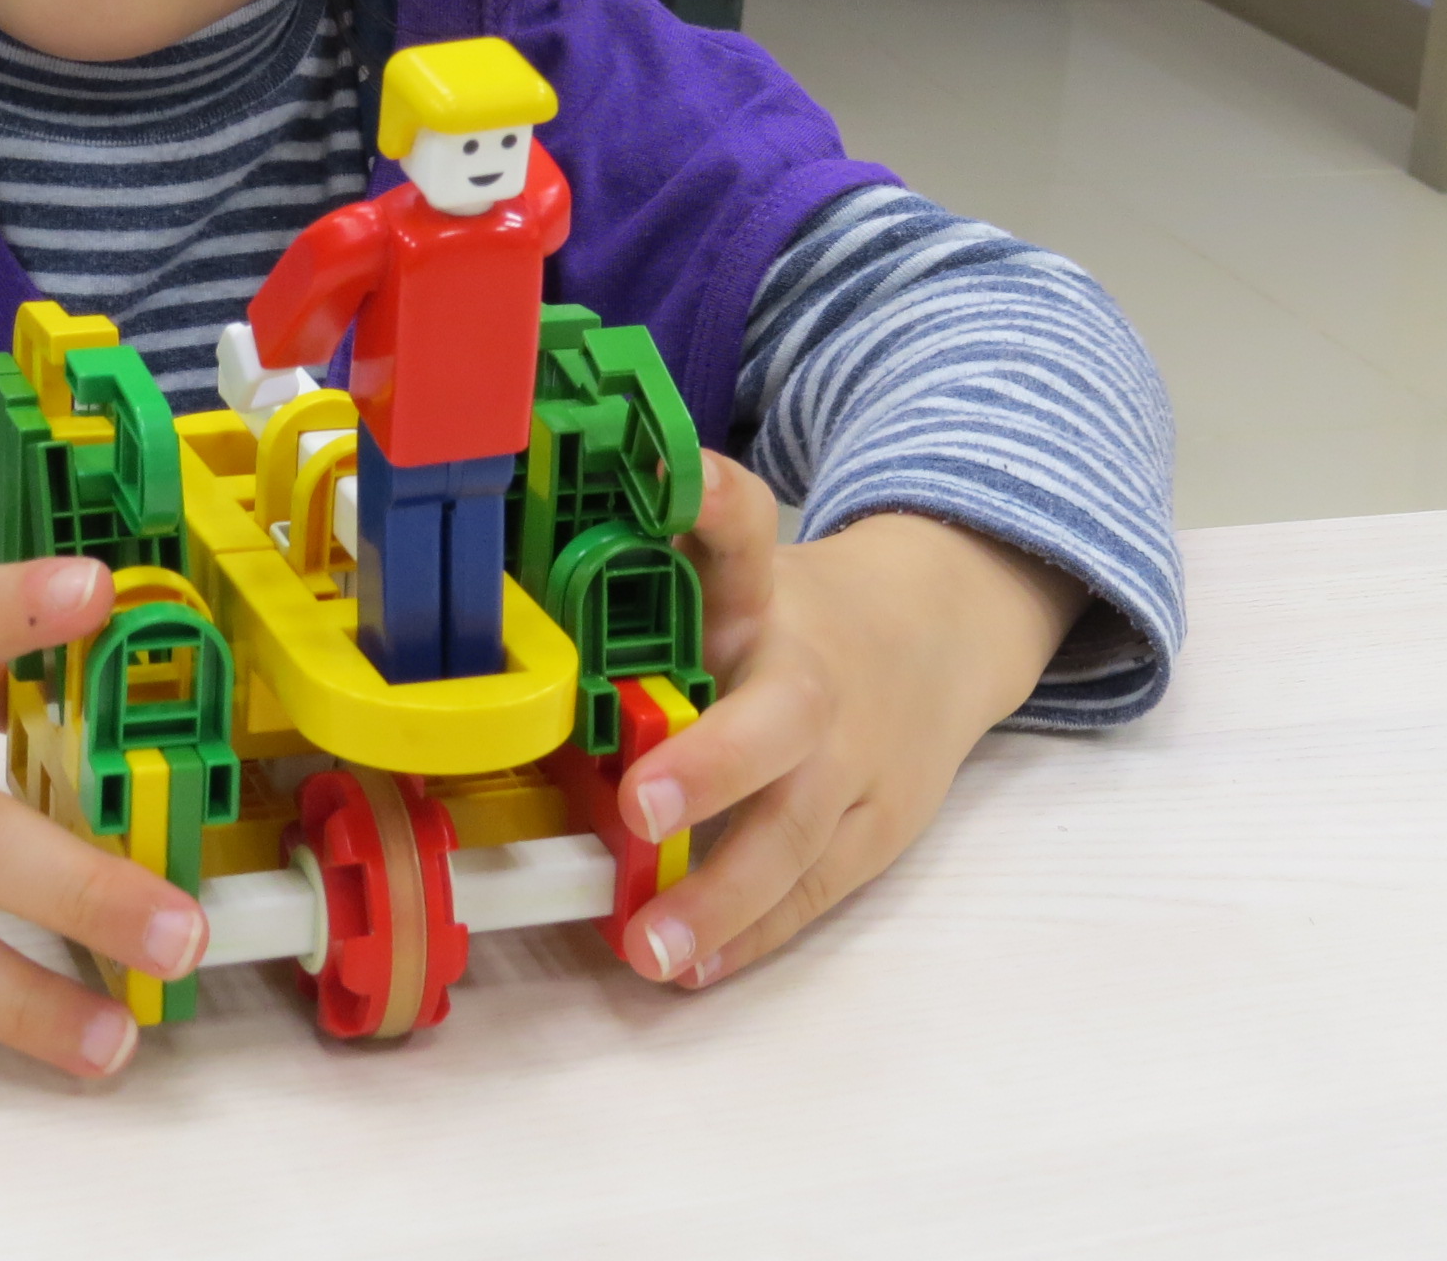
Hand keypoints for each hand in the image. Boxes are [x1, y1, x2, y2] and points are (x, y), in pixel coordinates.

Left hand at [614, 454, 1085, 988]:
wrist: (943, 635)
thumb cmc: (797, 618)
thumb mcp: (734, 579)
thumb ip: (643, 591)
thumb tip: (502, 614)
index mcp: (764, 596)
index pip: (741, 530)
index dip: (709, 501)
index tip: (672, 479)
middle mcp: (814, 675)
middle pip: (778, 716)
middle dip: (713, 765)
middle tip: (641, 808)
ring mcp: (857, 758)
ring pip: (799, 831)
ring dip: (724, 896)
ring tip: (649, 948)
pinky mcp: (879, 825)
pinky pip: (816, 889)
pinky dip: (755, 933)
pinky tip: (696, 967)